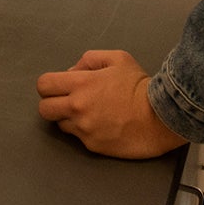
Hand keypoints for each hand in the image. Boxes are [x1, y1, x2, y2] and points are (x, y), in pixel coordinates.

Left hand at [35, 50, 187, 158]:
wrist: (160, 117)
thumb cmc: (139, 85)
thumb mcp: (117, 58)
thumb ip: (89, 60)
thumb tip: (71, 72)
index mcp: (80, 84)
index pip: (44, 85)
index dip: (49, 85)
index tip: (60, 86)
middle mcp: (77, 108)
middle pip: (44, 109)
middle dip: (52, 103)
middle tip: (68, 101)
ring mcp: (84, 129)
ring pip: (60, 125)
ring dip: (69, 118)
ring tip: (89, 113)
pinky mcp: (92, 145)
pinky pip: (78, 137)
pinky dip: (84, 131)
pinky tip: (101, 125)